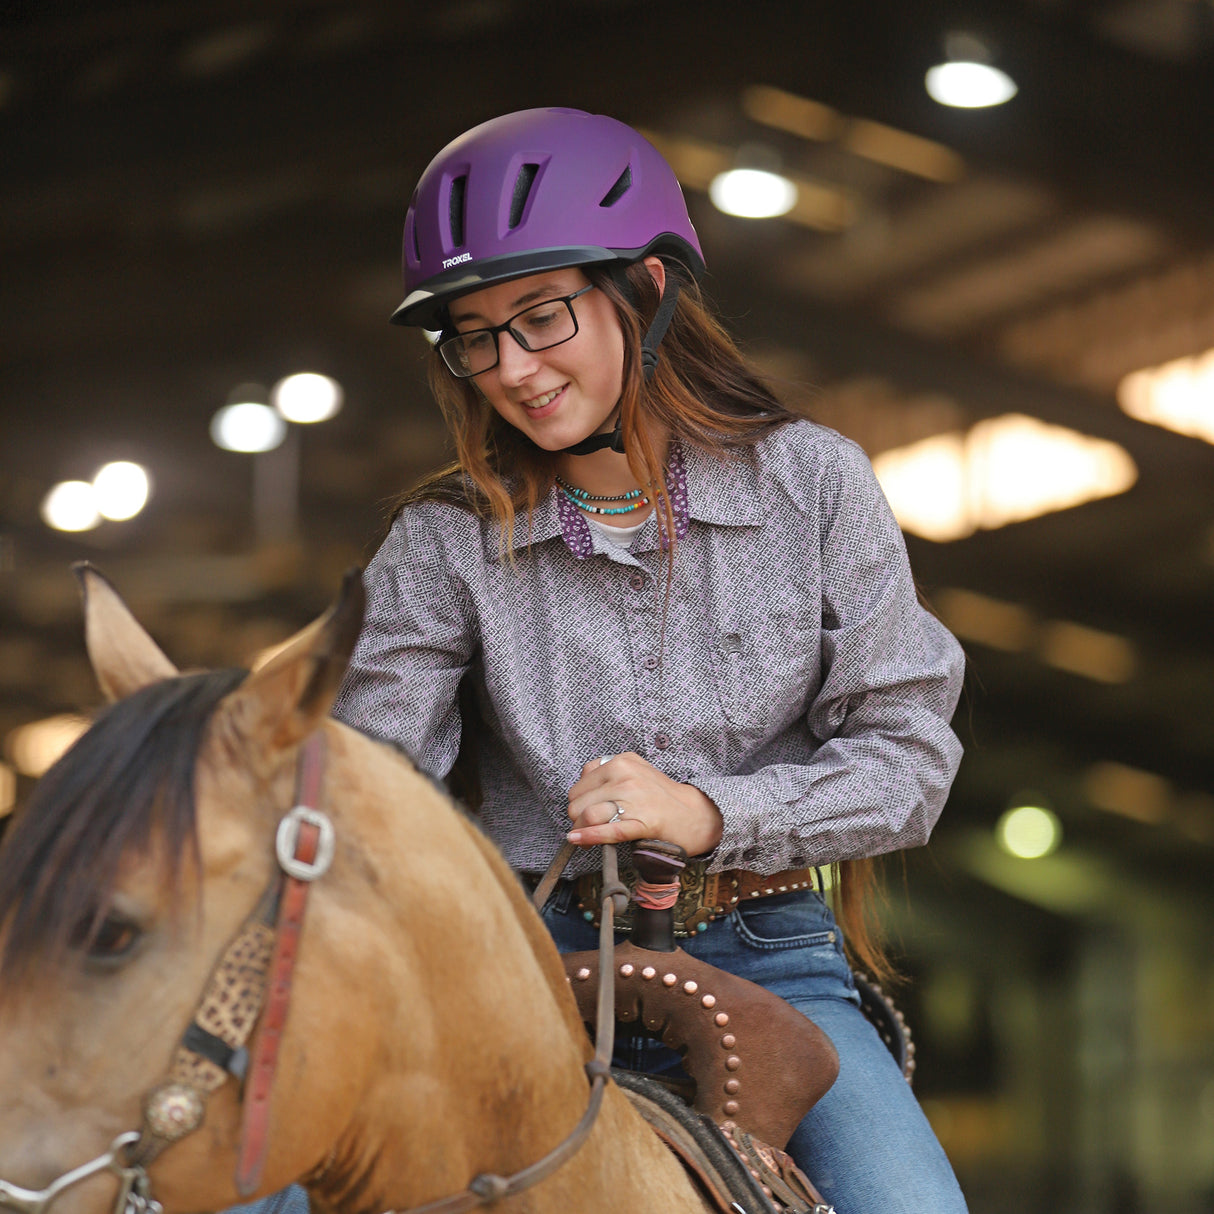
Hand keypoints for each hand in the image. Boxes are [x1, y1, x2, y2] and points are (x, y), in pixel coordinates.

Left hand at [565, 751, 723, 856]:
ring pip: (588, 814)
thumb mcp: (635, 771)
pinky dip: (589, 837)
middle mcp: (625, 776)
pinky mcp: (642, 821)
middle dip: (578, 818)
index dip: (578, 802)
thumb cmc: (661, 796)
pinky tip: (579, 840)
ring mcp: (634, 798)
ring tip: (585, 838)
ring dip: (581, 830)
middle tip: (586, 827)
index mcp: (621, 761)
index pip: (580, 783)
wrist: (694, 814)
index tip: (583, 812)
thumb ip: (607, 773)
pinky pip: (607, 830)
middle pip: (578, 801)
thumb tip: (579, 792)